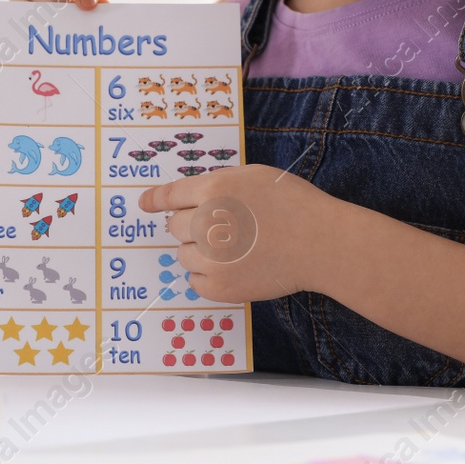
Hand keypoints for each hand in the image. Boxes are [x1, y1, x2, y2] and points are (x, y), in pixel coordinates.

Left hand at [138, 164, 335, 302]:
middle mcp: (205, 223)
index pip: (169, 195)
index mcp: (212, 190)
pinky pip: (195, 281)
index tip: (145, 204)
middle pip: (174, 226)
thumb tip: (188, 198)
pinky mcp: (220, 287)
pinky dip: (208, 276)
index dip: (154, 200)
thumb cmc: (292, 204)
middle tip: (221, 228)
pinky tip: (233, 268)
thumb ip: (216, 184)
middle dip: (191, 225)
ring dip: (200, 251)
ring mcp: (211, 258)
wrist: (320, 243)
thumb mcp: (251, 177)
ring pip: (183, 255)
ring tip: (233, 248)